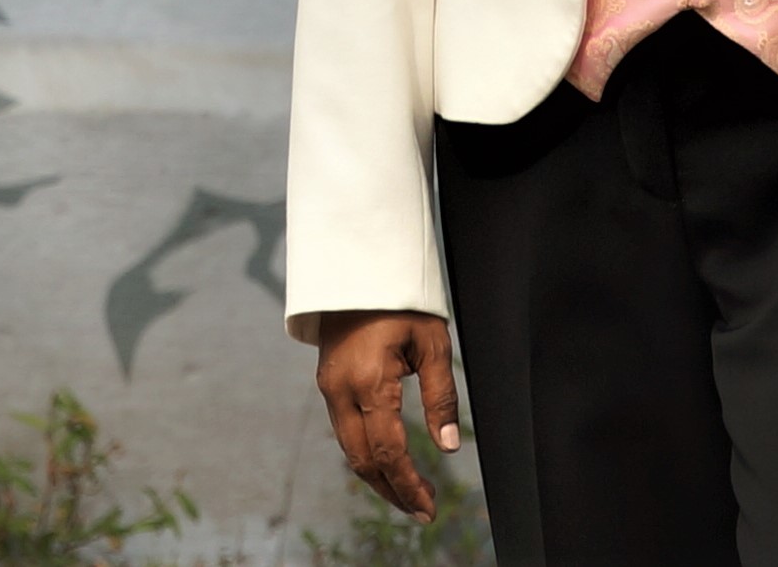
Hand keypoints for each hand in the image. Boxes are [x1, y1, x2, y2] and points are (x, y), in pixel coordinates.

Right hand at [313, 308, 462, 517]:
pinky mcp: (328, 384)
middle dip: (393, 490)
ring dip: (378, 477)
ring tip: (408, 494)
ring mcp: (330, 388)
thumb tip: (450, 446)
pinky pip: (345, 432)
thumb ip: (441, 395)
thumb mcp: (432, 342)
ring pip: (350, 451)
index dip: (408, 484)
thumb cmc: (402, 300)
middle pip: (364, 461)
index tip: (429, 507)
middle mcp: (342, 391)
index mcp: (370, 382)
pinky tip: (386, 462)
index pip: (389, 451)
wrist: (358, 268)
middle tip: (421, 509)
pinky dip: (366, 455)